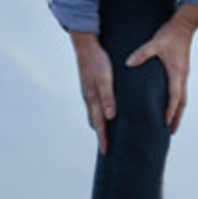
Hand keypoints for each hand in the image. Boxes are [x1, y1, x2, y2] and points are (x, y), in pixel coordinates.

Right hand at [69, 31, 114, 154]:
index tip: (106, 153)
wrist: (86, 46)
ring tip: (108, 136)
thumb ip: (108, 97)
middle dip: (101, 136)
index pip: (100, 124)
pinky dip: (100, 114)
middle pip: (96, 122)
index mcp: (93, 99)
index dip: (103, 138)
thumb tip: (111, 117)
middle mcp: (89, 99)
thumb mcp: (106, 79)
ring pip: (94, 114)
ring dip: (101, 126)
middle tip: (107, 149)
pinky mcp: (90, 87)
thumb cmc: (99, 61)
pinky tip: (106, 114)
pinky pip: (95, 106)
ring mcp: (88, 93)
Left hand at [126, 3, 197, 132]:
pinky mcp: (181, 72)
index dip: (170, 110)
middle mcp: (182, 76)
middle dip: (176, 118)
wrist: (184, 26)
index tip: (165, 123)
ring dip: (178, 112)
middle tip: (171, 132)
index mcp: (176, 72)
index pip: (174, 96)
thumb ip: (142, 53)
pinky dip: (177, 103)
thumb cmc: (170, 35)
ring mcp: (183, 75)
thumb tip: (128, 63)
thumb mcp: (154, 43)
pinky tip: (171, 107)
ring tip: (172, 125)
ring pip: (183, 98)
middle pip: (182, 103)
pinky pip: (181, 92)